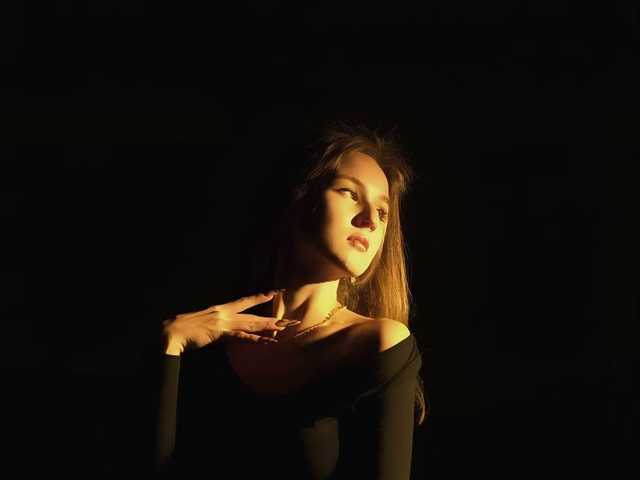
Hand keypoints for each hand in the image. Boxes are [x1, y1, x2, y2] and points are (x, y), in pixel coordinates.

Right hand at [161, 290, 299, 353]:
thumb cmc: (184, 327)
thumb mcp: (203, 321)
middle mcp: (225, 313)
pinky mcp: (221, 333)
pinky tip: (269, 341)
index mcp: (221, 308)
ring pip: (252, 324)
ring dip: (270, 327)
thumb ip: (215, 322)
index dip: (260, 298)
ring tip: (285, 328)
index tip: (274, 293)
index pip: (245, 301)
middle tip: (291, 320)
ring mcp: (224, 322)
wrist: (172, 331)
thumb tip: (222, 326)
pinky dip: (257, 339)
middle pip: (254, 315)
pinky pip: (243, 336)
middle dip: (273, 318)